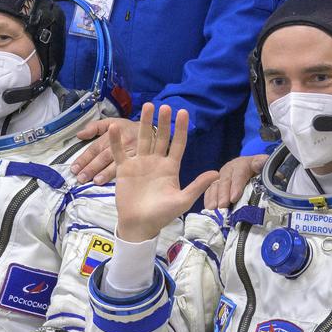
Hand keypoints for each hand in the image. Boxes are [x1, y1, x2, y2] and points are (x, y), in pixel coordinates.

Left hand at [71, 117, 139, 183]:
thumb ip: (94, 127)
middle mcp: (120, 143)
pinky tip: (114, 183)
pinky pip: (128, 168)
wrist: (151, 130)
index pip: (95, 148)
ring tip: (95, 181)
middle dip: (91, 167)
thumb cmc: (127, 128)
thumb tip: (79, 135)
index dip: (84, 158)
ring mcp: (131, 153)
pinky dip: (119, 175)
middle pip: (103, 157)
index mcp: (111, 134)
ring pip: (115, 164)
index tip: (74, 168)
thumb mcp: (111, 121)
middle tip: (80, 178)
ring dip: (105, 173)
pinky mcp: (139, 160)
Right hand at [112, 104, 218, 242]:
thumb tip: (216, 173)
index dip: (180, 129)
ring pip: (143, 139)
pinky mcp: (124, 169)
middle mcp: (156, 161)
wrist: (140, 225)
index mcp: (171, 167)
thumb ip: (197, 185)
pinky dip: (116, 141)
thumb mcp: (182, 200)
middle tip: (165, 106)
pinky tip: (115, 127)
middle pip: (160, 137)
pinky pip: (119, 152)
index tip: (183, 112)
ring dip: (144, 123)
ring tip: (147, 106)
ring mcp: (139, 164)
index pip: (178, 144)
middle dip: (163, 122)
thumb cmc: (162, 214)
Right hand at [204, 154, 265, 209]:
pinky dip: (208, 200)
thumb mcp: (263, 165)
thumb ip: (262, 164)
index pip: (239, 174)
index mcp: (243, 164)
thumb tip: (259, 164)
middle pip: (225, 180)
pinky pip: (209, 191)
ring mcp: (221, 177)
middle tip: (222, 205)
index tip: (234, 198)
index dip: (236, 186)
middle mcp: (230, 169)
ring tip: (213, 208)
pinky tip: (209, 209)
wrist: (254, 168)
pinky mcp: (216, 185)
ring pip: (215, 186)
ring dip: (213, 197)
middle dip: (223, 194)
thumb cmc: (260, 170)